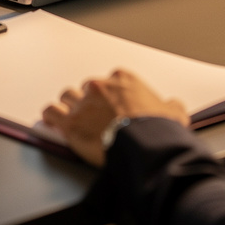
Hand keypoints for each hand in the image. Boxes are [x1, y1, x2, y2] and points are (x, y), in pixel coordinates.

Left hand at [41, 69, 188, 166]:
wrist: (145, 145)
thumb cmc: (157, 129)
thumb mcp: (173, 113)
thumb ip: (169, 106)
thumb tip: (173, 106)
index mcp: (122, 79)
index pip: (110, 82)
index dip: (111, 96)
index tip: (114, 107)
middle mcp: (99, 86)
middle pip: (87, 89)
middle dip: (91, 101)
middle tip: (96, 117)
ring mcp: (83, 104)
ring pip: (67, 97)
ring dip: (69, 107)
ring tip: (73, 117)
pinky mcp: (70, 123)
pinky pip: (51, 114)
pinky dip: (51, 118)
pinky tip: (51, 123)